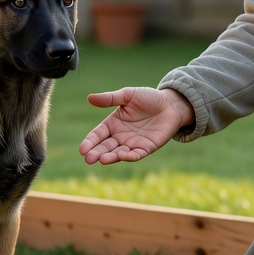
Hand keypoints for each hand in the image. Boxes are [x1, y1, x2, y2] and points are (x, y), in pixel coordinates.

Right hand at [79, 87, 193, 164]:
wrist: (171, 104)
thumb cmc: (149, 98)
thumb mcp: (128, 95)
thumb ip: (110, 98)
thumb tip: (90, 98)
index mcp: (113, 123)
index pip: (98, 135)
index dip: (90, 142)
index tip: (82, 149)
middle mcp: (120, 136)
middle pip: (105, 147)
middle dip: (96, 153)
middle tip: (89, 159)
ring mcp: (132, 143)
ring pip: (118, 153)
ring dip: (110, 157)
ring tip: (103, 159)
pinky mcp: (146, 148)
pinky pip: (136, 155)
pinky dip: (129, 156)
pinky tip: (123, 156)